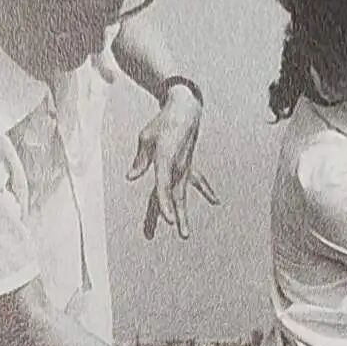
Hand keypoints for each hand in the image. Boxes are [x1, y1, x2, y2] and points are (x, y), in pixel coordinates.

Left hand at [127, 89, 218, 239]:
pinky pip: (198, 181)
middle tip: (182, 234)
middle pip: (174, 197)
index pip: (164, 188)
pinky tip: (215, 201)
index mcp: (165, 160)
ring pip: (183, 195)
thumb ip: (140, 160)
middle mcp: (178, 168)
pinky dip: (207, 191)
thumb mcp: (146, 139)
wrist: (185, 110)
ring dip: (184, 214)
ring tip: (186, 233)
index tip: (168, 221)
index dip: (165, 205)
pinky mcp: (189, 166)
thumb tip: (131, 177)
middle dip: (175, 216)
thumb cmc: (162, 123)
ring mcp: (186, 168)